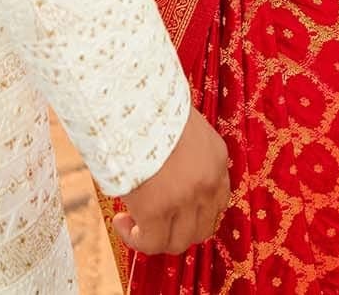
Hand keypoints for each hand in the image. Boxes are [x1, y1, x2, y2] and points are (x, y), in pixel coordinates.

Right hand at [115, 106, 229, 255]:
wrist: (129, 96)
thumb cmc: (146, 101)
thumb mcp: (178, 123)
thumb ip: (182, 148)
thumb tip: (165, 168)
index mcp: (215, 157)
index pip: (217, 202)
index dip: (194, 213)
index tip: (172, 209)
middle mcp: (207, 182)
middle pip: (202, 228)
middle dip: (177, 229)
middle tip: (153, 220)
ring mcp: (185, 198)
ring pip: (178, 241)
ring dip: (155, 237)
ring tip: (131, 222)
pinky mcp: (156, 210)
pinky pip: (150, 242)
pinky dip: (135, 238)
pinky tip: (121, 223)